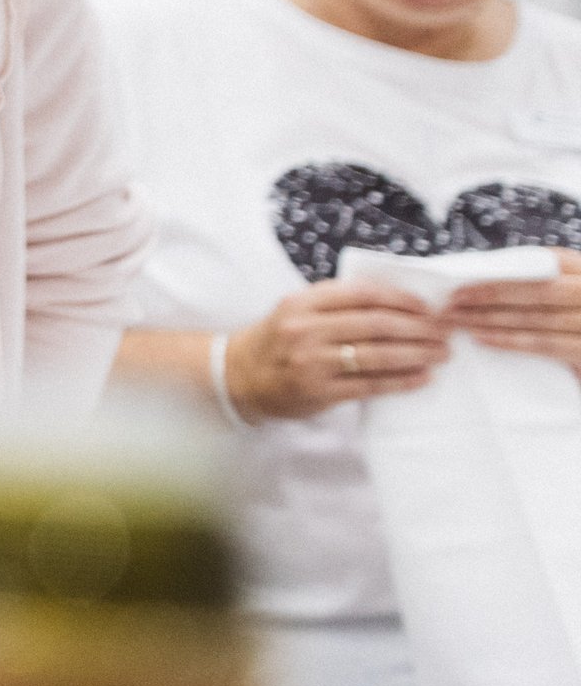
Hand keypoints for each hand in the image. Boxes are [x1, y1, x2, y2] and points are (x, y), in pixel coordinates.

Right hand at [227, 279, 453, 420]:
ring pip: (377, 354)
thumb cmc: (279, 340)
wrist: (241, 377)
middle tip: (445, 333)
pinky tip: (422, 378)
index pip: (363, 294)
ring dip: (417, 354)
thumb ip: (337, 305)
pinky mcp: (319, 390)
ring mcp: (312, 361)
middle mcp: (305, 329)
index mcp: (303, 302)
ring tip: (441, 354)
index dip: (401, 300)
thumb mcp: (298, 311)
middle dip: (418, 328)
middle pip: (376, 324)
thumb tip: (399, 305)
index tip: (428, 308)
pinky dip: (401, 381)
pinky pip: (370, 384)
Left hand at [441, 250, 580, 372]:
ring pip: (537, 318)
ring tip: (459, 322)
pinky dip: (511, 341)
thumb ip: (540, 278)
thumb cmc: (573, 314)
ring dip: (491, 320)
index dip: (500, 275)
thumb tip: (485, 272)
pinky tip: (484, 339)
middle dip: (489, 298)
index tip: (460, 282)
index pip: (542, 264)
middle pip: (536, 292)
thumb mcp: (565, 288)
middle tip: (450, 304)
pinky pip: (546, 344)